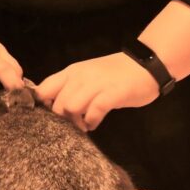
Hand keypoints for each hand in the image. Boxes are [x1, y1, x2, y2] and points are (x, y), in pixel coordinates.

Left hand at [35, 53, 159, 131]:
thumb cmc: (115, 73)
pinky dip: (92, 121)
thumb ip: (71, 89)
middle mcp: (80, 76)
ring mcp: (96, 84)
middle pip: (56, 104)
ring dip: (76, 122)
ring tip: (85, 124)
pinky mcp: (112, 93)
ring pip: (71, 107)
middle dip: (62, 119)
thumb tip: (55, 107)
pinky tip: (95, 123)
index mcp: (71, 72)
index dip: (44, 105)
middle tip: (73, 124)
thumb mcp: (88, 77)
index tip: (52, 115)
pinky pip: (94, 111)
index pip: (44, 89)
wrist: (146, 65)